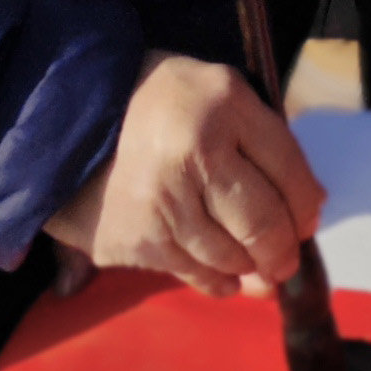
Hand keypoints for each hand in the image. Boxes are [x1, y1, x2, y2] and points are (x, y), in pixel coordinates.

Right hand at [41, 51, 326, 297]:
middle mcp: (194, 156)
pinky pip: (187, 271)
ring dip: (250, 268)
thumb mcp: (216, 90)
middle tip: (287, 261)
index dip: (305, 203)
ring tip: (258, 269)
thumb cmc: (154, 98)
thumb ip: (262, 139)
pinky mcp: (132, 240)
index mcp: (224, 106)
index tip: (309, 220)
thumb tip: (307, 207)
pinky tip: (225, 280)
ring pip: (227, 255)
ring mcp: (160, 204)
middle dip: (284, 249)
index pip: (288, 168)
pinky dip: (214, 280)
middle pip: (262, 221)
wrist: (61, 114)